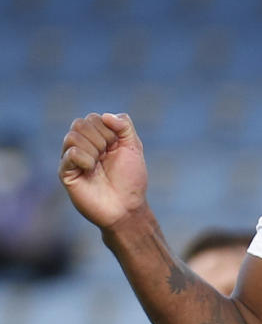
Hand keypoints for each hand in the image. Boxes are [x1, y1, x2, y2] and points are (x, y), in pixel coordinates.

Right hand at [59, 112, 146, 228]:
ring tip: (98, 165)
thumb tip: (105, 116)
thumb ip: (124, 126)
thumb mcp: (133, 148)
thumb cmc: (130, 180)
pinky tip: (91, 170)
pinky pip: (69, 153)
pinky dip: (84, 158)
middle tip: (107, 157)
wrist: (126, 207)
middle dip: (100, 138)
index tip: (116, 148)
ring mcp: (72, 159)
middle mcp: (82, 147)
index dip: (108, 130)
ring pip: (72, 136)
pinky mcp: (66, 173)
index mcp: (98, 139)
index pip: (93, 118)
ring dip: (93, 149)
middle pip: (80, 123)